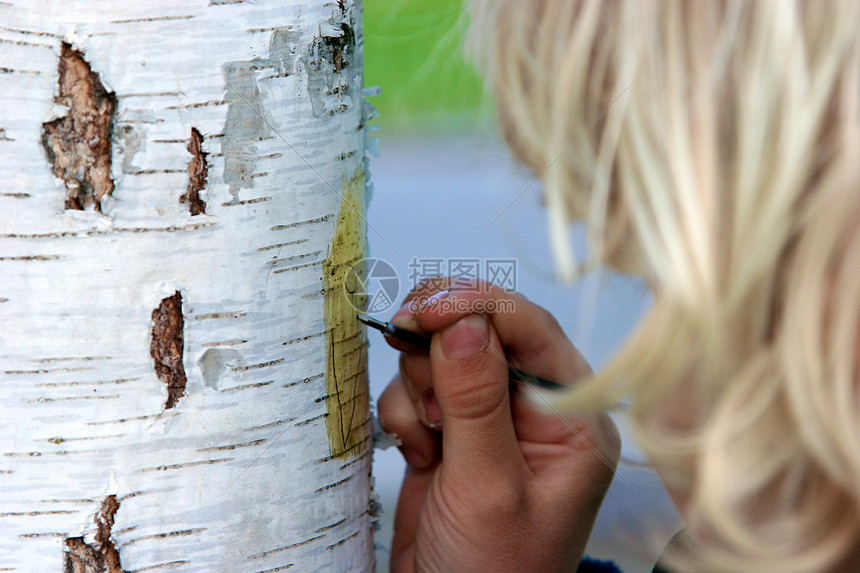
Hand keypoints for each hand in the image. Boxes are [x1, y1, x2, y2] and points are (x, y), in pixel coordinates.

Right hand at [377, 278, 620, 572]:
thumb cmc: (494, 570)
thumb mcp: (489, 487)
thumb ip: (477, 399)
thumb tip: (464, 320)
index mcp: (570, 417)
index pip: (532, 329)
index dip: (478, 306)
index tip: (428, 309)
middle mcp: (534, 409)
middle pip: (483, 329)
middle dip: (442, 344)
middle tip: (415, 363)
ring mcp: (489, 418)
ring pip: (443, 354)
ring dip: (421, 385)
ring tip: (430, 438)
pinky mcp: (451, 430)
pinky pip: (418, 387)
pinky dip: (406, 411)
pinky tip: (419, 453)